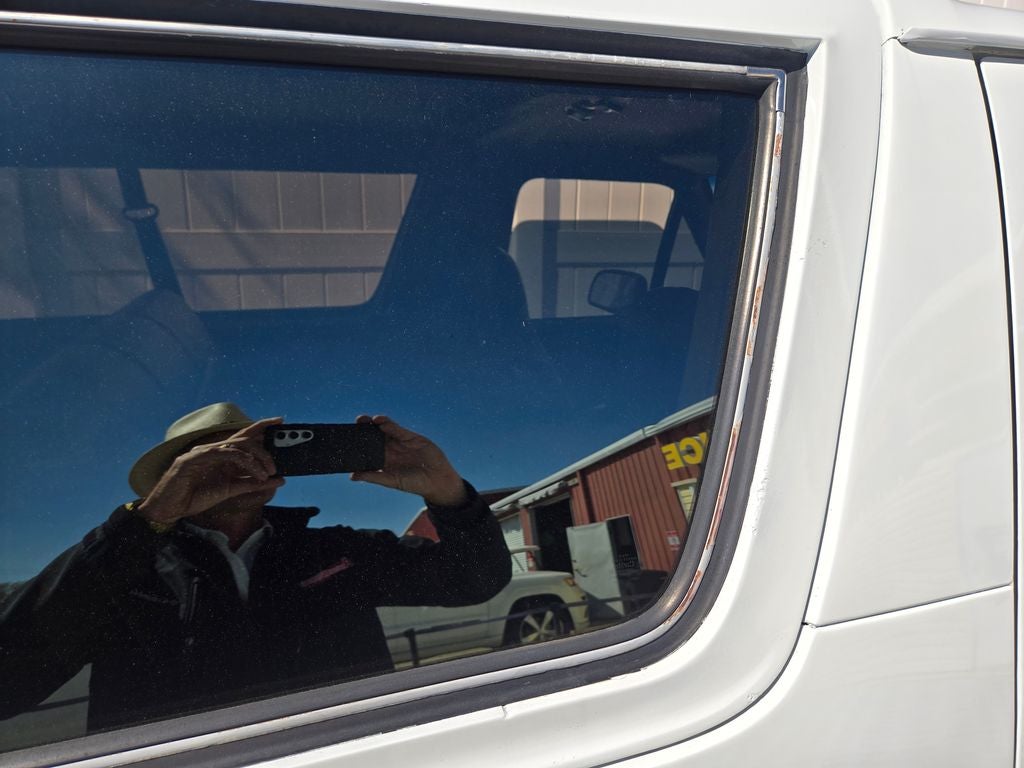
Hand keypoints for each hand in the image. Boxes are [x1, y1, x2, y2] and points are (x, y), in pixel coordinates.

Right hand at [137, 418, 284, 524]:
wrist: (168, 508)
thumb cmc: (194, 497)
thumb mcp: (231, 490)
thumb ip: (253, 484)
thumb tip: (279, 480)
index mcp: (220, 454)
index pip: (244, 435)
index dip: (261, 425)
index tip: (279, 420)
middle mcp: (213, 449)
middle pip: (245, 439)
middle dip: (265, 448)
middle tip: (275, 467)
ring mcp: (203, 452)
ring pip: (238, 445)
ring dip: (257, 458)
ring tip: (267, 473)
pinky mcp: (195, 458)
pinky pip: (225, 453)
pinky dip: (244, 461)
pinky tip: (255, 472)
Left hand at [350, 415, 466, 506]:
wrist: (437, 480)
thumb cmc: (414, 484)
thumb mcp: (391, 481)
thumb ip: (373, 477)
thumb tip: (352, 476)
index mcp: (383, 461)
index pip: (367, 449)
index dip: (358, 443)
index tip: (346, 439)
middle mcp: (390, 450)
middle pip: (374, 436)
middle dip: (364, 429)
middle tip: (355, 424)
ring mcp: (400, 442)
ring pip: (384, 430)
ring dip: (374, 424)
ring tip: (363, 420)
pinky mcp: (411, 437)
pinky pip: (397, 429)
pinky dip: (388, 424)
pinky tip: (380, 420)